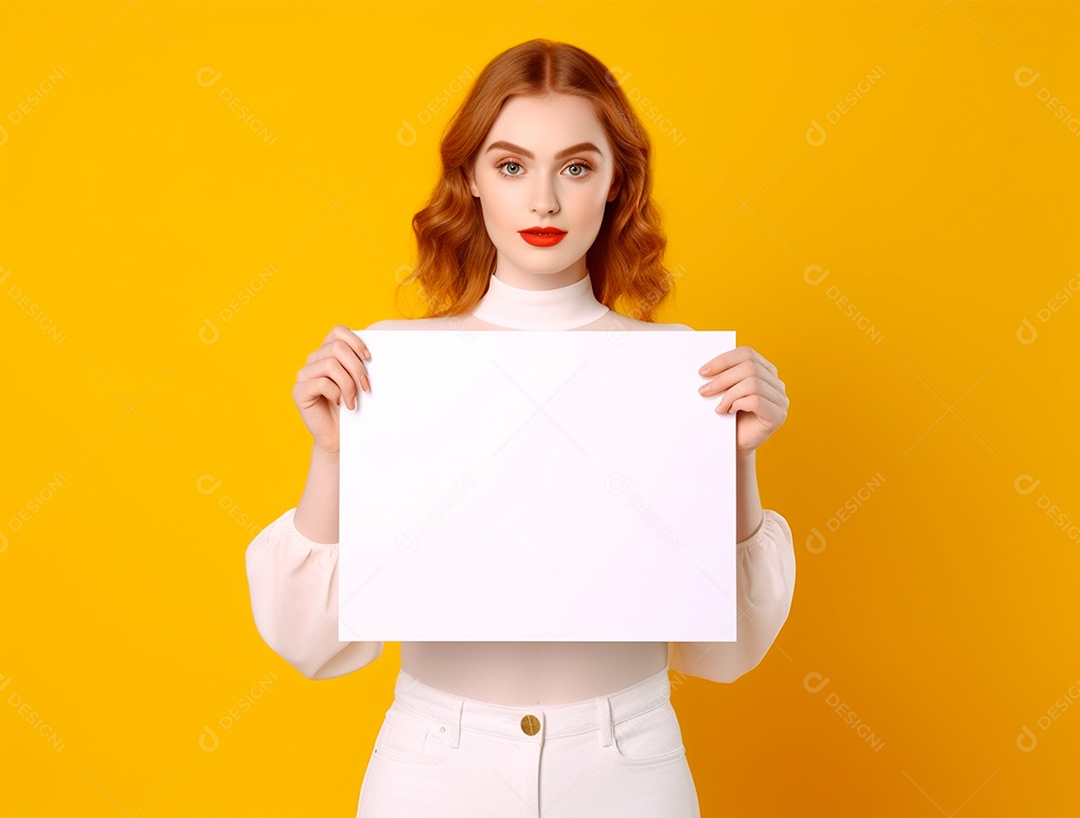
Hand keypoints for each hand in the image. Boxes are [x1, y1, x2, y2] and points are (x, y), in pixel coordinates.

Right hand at [292, 324, 371, 454]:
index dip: (356, 341)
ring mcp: (304, 375)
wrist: (339, 435)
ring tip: (354, 401)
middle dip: (356, 367)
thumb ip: (359, 362)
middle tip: (366, 387)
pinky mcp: (299, 391)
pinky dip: (336, 393)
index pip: (338, 331)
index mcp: (327, 352)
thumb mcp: (358, 380)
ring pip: (330, 364)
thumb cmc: (351, 406)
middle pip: (337, 348)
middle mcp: (313, 360)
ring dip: (348, 384)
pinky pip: (321, 383)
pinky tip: (340, 403)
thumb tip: (372, 353)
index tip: (369, 359)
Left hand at [697, 345, 787, 455]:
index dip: (723, 360)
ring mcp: (781, 400)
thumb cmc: (729, 417)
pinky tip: (729, 412)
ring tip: (718, 406)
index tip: (703, 372)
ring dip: (729, 394)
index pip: (747, 353)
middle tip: (703, 390)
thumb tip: (706, 368)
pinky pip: (756, 400)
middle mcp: (777, 383)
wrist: (735, 445)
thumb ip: (724, 376)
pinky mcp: (778, 416)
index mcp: (766, 371)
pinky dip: (737, 404)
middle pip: (749, 367)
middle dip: (722, 378)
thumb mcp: (725, 391)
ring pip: (752, 383)